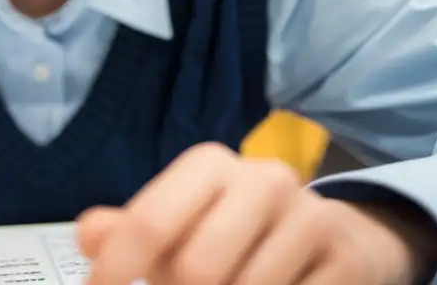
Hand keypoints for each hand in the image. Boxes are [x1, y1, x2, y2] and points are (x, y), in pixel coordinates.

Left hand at [77, 143, 436, 284]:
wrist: (336, 237)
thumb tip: (89, 235)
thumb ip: (130, 232)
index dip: (116, 269)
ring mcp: (311, 217)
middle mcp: (264, 180)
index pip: (150, 221)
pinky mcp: (348, 260)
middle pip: (196, 269)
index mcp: (211, 166)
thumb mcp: (182, 226)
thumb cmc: (237, 235)